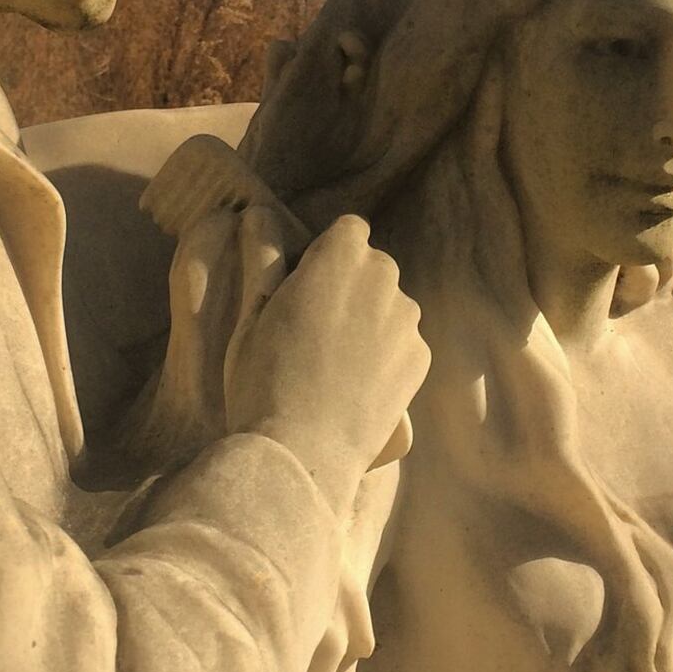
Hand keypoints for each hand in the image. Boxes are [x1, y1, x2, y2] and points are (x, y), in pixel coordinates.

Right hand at [224, 213, 425, 512]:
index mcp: (339, 257)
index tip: (309, 284)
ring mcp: (407, 320)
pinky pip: (404, 344)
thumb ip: (268, 264)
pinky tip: (359, 386)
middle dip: (353, 285)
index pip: (350, 230)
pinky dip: (388, 357)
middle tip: (319, 328)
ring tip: (338, 364)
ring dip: (372, 321)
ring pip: (392, 306)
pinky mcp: (421, 358)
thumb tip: (262, 222)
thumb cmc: (262, 380)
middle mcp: (383, 278)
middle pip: (375, 266)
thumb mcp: (250, 316)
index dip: (330, 254)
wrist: (301, 450)